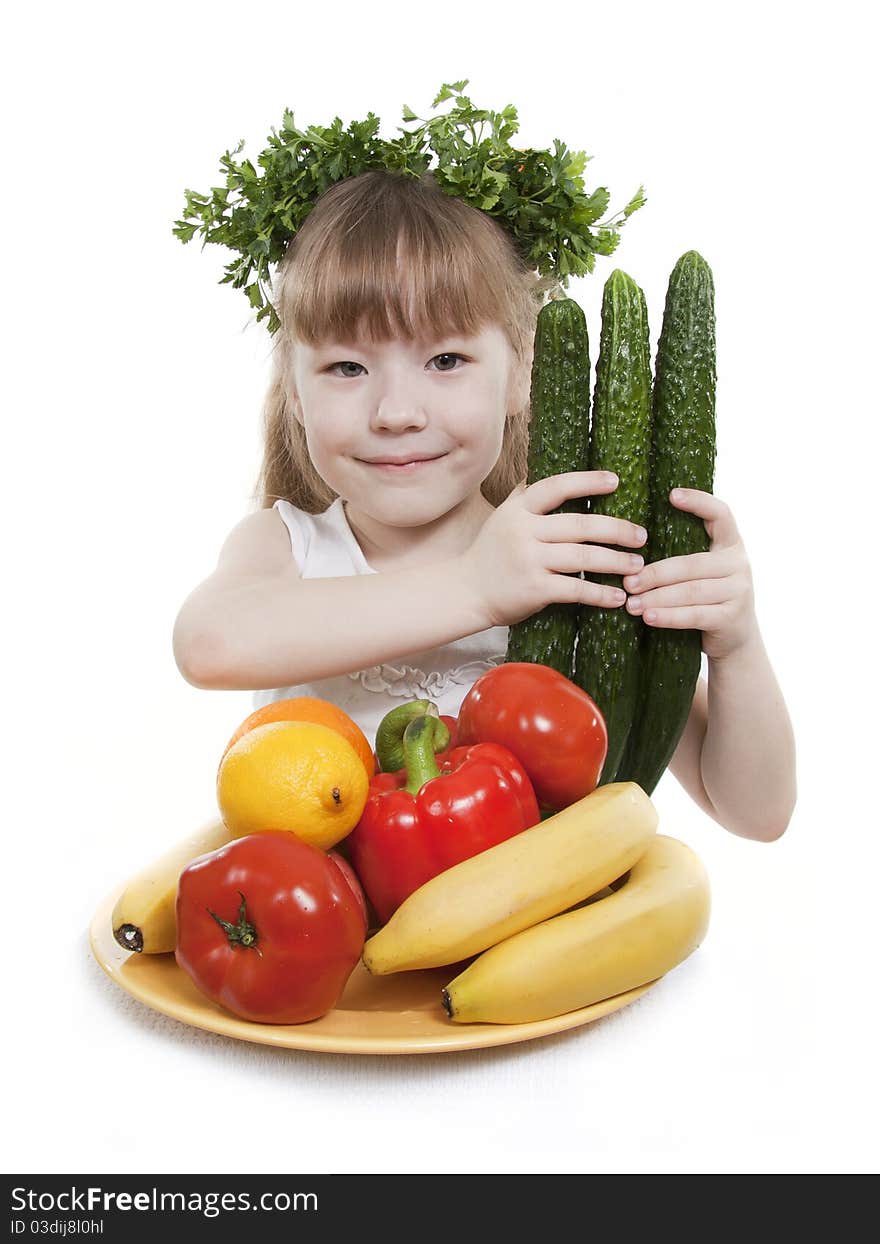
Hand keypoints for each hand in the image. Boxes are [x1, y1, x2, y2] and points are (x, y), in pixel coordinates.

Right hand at [462, 471, 647, 627]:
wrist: (464, 591)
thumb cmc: (490, 554)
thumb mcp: (502, 518)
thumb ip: (524, 497)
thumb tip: (544, 471)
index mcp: (518, 510)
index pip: (556, 487)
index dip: (587, 481)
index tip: (616, 481)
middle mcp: (523, 531)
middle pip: (580, 525)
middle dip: (617, 530)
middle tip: (641, 536)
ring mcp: (528, 560)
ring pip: (583, 557)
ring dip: (616, 562)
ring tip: (637, 566)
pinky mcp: (533, 589)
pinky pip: (576, 589)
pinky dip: (600, 594)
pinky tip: (617, 597)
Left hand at [622, 489, 755, 660]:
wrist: (735, 637)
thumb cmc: (706, 596)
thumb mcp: (702, 569)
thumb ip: (683, 552)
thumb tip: (631, 538)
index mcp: (730, 543)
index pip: (720, 514)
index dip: (699, 501)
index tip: (671, 494)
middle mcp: (739, 563)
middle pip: (691, 563)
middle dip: (655, 573)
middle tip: (627, 581)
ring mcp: (739, 591)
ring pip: (690, 591)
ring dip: (656, 598)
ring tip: (631, 603)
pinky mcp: (732, 617)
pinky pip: (695, 615)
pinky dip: (669, 617)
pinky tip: (648, 618)